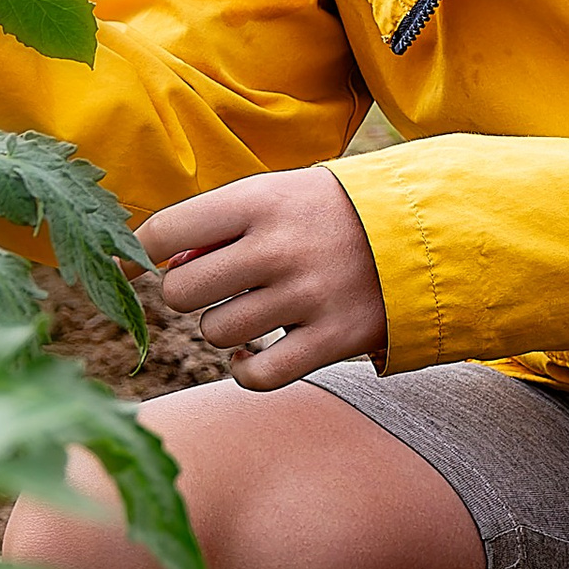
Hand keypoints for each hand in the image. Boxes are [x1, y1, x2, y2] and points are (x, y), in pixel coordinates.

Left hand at [141, 168, 387, 389]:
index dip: (140, 254)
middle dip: (187, 295)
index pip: (162, 233)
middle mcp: (278, 247)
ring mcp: (306, 296)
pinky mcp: (331, 339)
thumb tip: (155, 267)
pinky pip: (255, 375)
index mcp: (259, 200)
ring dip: (222, 329)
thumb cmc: (332, 211)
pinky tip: (253, 354)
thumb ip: (218, 225)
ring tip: (252, 311)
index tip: (141, 265)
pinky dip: (244, 370)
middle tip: (216, 288)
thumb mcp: (279, 193)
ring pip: (214, 333)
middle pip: (180, 292)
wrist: (428, 230)